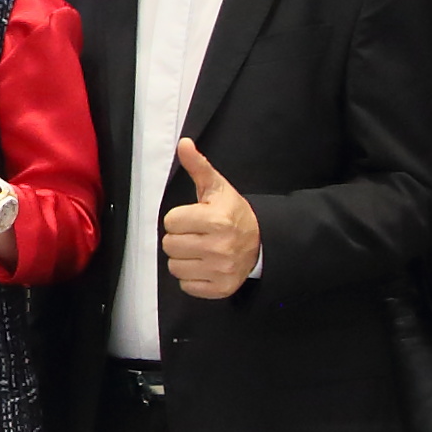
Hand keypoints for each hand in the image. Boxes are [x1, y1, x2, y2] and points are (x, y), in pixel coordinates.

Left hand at [161, 140, 259, 300]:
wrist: (261, 241)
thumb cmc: (233, 212)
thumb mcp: (217, 187)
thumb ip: (198, 166)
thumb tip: (184, 143)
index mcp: (216, 220)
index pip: (170, 222)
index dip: (179, 218)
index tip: (194, 218)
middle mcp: (219, 247)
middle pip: (170, 245)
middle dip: (179, 238)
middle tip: (195, 234)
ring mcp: (220, 270)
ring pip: (175, 267)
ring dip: (183, 259)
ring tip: (199, 250)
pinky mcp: (221, 288)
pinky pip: (187, 286)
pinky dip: (192, 277)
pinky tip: (205, 265)